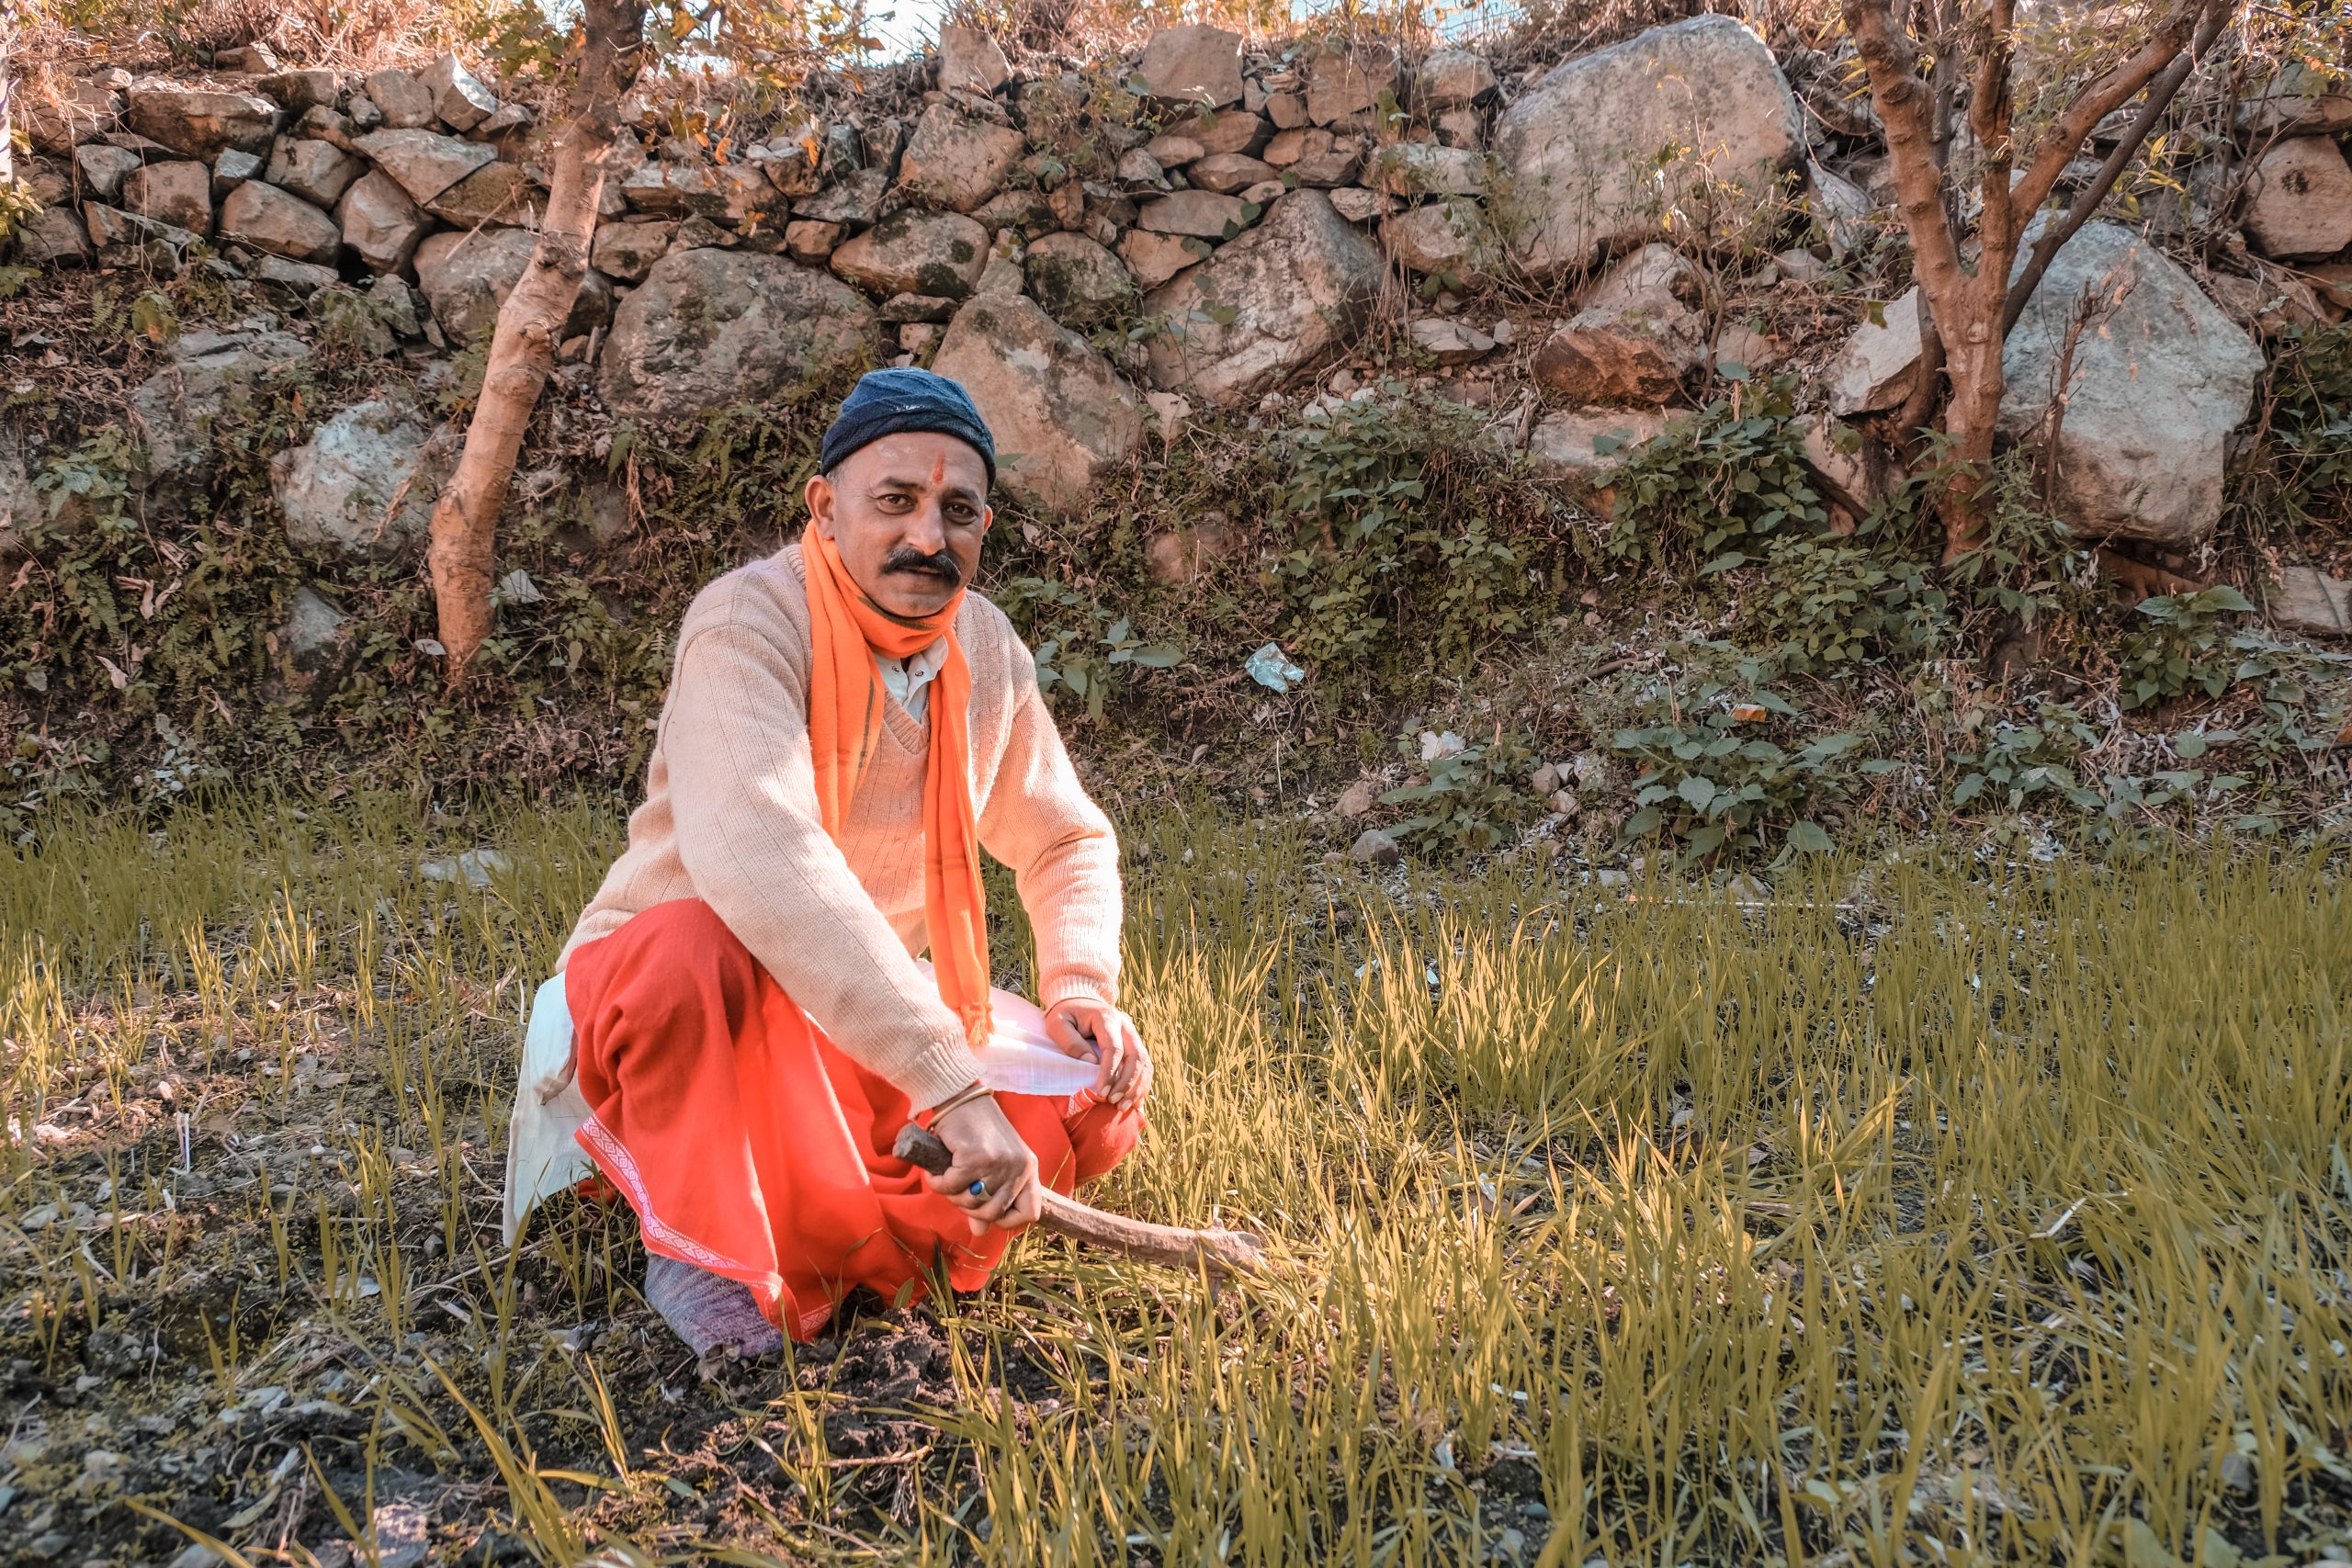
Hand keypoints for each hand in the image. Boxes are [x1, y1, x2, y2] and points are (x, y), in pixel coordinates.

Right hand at [927, 1093, 1040, 1235]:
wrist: (960, 1097)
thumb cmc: (975, 1130)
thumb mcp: (991, 1164)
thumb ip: (989, 1198)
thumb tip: (981, 1232)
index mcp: (1028, 1168)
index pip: (1030, 1213)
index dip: (1006, 1221)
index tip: (985, 1211)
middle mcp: (1019, 1167)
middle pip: (994, 1213)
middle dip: (969, 1208)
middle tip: (957, 1189)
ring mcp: (998, 1163)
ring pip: (970, 1203)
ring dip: (951, 1195)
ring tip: (947, 1176)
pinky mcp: (975, 1158)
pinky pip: (950, 1187)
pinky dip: (937, 1183)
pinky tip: (935, 1171)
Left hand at [1047, 997, 1151, 1111]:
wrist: (1078, 1002)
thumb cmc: (1065, 1015)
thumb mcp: (1057, 1024)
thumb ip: (1070, 1042)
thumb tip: (1090, 1063)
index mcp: (1107, 1018)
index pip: (1114, 1048)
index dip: (1110, 1073)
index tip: (1102, 1092)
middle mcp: (1125, 1025)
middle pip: (1136, 1056)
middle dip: (1127, 1083)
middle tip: (1114, 1102)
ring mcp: (1132, 1034)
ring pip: (1144, 1062)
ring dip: (1137, 1086)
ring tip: (1123, 1107)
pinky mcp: (1134, 1043)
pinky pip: (1145, 1065)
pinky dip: (1142, 1084)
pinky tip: (1136, 1101)